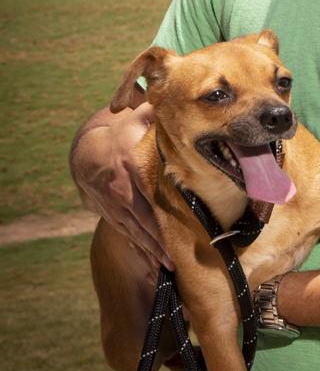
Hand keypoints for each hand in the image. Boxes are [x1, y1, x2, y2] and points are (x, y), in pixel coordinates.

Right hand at [73, 102, 173, 270]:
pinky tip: (152, 264)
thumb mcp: (137, 120)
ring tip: (169, 267)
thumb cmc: (121, 134)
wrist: (86, 151)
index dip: (165, 213)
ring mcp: (114, 204)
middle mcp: (121, 189)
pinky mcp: (111, 214)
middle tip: (177, 261)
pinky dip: (141, 249)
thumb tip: (180, 103)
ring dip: (152, 250)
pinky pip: (128, 233)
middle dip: (160, 241)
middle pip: (144, 219)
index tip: (182, 227)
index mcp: (131, 166)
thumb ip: (157, 114)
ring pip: (136, 231)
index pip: (151, 192)